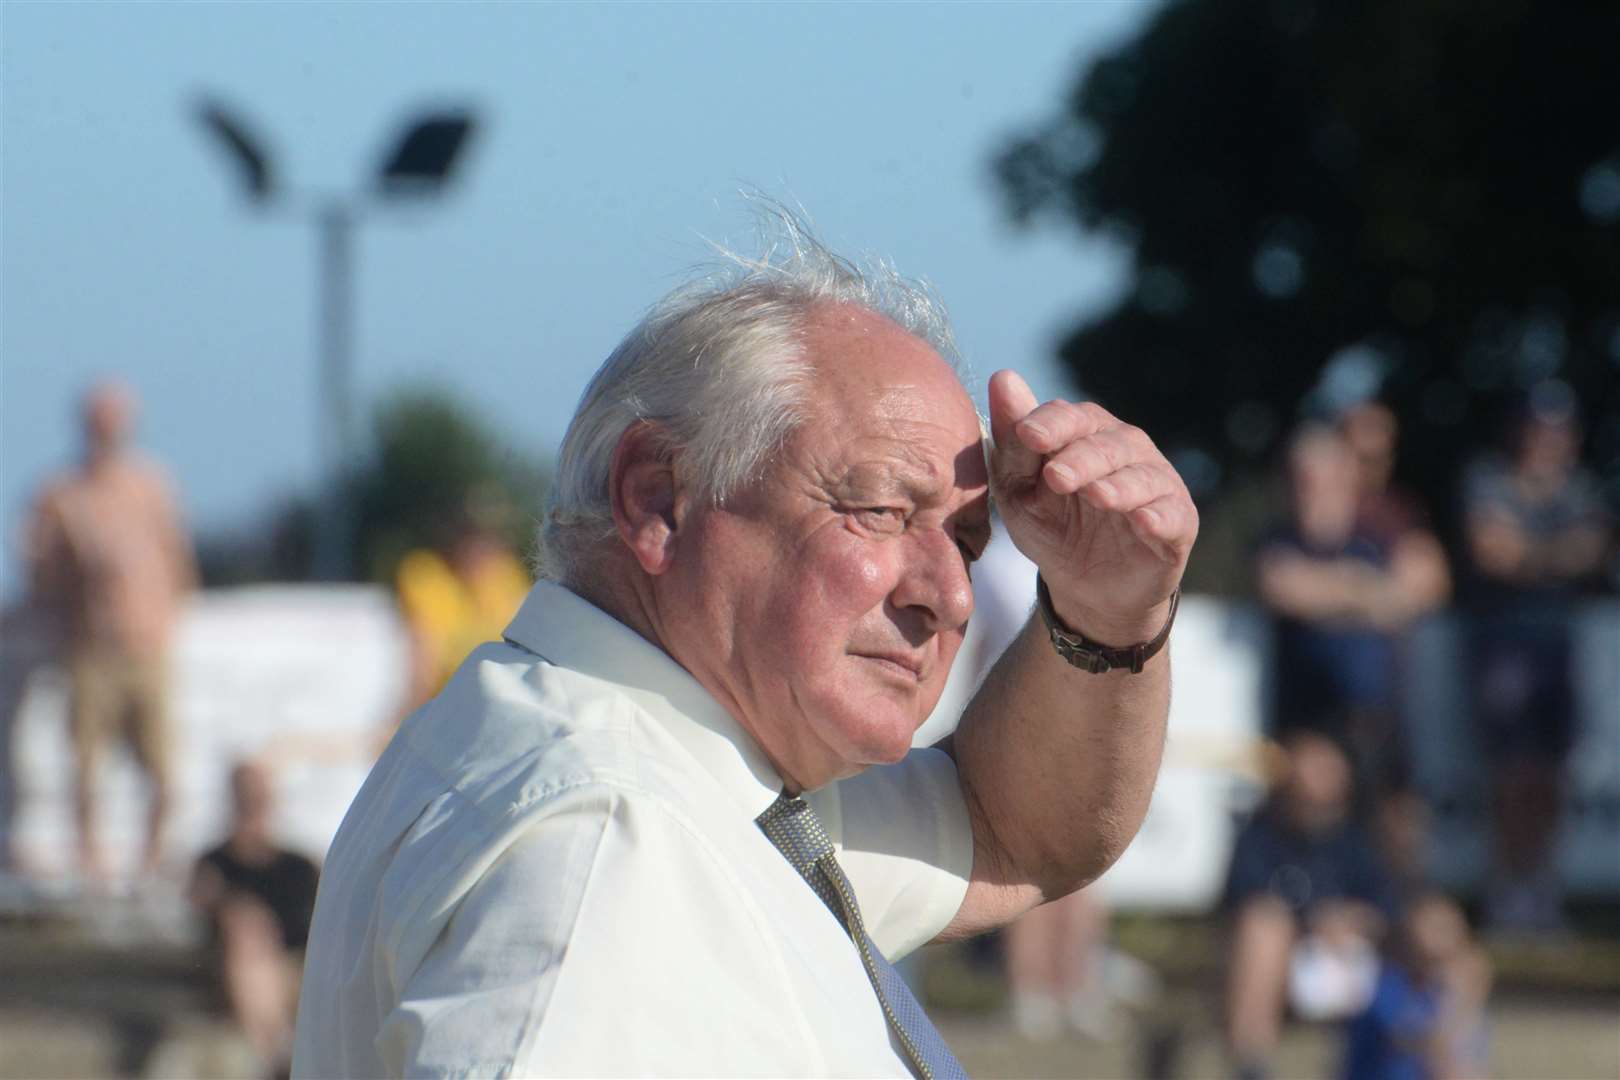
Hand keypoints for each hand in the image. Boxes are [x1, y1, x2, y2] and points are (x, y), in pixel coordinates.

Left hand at [988, 370, 1196, 643]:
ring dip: (1119, 485)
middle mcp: (1126, 450)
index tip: (1026, 434)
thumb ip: (1013, 441)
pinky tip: (1143, 522)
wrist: (1085, 587)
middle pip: (1107, 444)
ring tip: (1096, 496)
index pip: (1071, 418)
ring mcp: (1156, 485)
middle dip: (1081, 458)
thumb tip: (1002, 376)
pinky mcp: (1178, 522)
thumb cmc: (1051, 526)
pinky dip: (1159, 517)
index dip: (1051, 424)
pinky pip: (1172, 515)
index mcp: (1086, 434)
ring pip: (1142, 476)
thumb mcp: (1019, 489)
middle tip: (1055, 477)